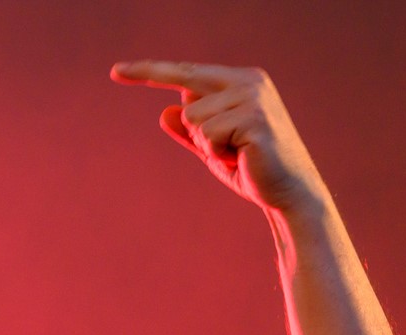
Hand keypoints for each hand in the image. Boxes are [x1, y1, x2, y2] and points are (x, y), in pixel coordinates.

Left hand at [111, 61, 328, 213]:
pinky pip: (207, 135)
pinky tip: (242, 158)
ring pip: (193, 118)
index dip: (149, 71)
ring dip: (207, 145)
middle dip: (187, 120)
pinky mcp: (253, 118)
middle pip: (186, 91)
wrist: (289, 193)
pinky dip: (216, 154)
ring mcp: (252, 97)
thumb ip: (190, 132)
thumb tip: (165, 112)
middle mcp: (247, 81)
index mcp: (240, 80)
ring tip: (236, 153)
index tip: (116, 71)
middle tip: (199, 131)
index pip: (185, 71)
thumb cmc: (251, 169)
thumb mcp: (212, 149)